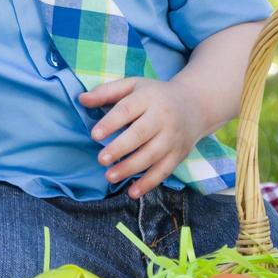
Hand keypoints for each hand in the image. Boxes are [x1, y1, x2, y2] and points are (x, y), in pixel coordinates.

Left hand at [80, 77, 208, 198]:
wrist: (195, 105)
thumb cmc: (154, 95)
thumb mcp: (132, 86)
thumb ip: (106, 92)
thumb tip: (81, 99)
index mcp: (148, 98)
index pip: (127, 110)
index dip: (111, 123)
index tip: (94, 135)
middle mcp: (163, 118)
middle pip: (140, 134)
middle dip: (120, 148)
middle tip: (101, 159)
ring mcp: (172, 138)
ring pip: (152, 155)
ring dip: (131, 168)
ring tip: (110, 176)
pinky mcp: (178, 154)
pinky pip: (164, 171)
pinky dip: (149, 183)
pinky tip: (132, 192)